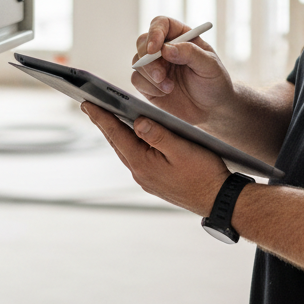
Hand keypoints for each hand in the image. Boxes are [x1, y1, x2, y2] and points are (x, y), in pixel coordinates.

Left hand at [81, 102, 228, 215]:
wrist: (217, 200)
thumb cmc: (204, 174)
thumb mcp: (181, 149)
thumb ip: (158, 134)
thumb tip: (137, 121)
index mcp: (142, 163)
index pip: (116, 134)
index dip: (100, 117)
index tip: (86, 103)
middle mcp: (140, 172)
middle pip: (116, 141)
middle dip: (103, 123)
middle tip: (90, 105)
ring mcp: (146, 178)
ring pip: (125, 150)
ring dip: (116, 133)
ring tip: (107, 117)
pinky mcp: (155, 180)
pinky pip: (136, 157)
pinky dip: (130, 143)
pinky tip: (133, 136)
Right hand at [130, 15, 234, 125]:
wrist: (212, 110)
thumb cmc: (214, 83)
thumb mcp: (210, 66)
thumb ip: (190, 53)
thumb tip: (166, 48)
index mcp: (181, 36)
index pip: (162, 24)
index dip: (155, 32)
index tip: (154, 48)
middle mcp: (165, 48)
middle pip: (143, 41)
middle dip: (148, 59)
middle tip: (160, 75)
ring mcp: (156, 65)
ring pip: (138, 62)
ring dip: (151, 76)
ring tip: (170, 88)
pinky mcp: (149, 84)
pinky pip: (136, 80)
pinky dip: (148, 87)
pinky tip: (164, 93)